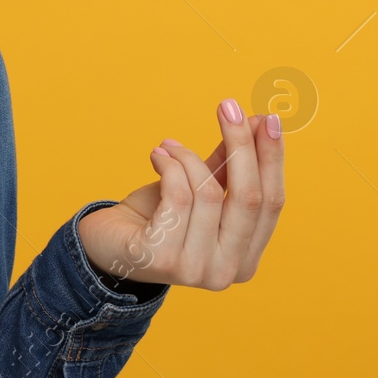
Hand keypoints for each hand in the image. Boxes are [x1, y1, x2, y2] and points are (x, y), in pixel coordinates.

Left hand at [78, 98, 284, 289]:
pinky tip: (156, 155)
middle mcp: (227, 271)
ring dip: (187, 157)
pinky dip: (169, 165)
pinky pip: (177, 196)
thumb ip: (229, 166)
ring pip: (208, 192)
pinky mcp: (162, 259)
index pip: (272, 203)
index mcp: (246, 259)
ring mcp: (196, 270)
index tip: (269, 118)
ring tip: (168, 146)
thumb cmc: (157, 217)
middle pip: (248, 198)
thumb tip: (259, 122)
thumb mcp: (199, 191)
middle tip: (229, 106)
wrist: (106, 243)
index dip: (272, 159)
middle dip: (242, 145)